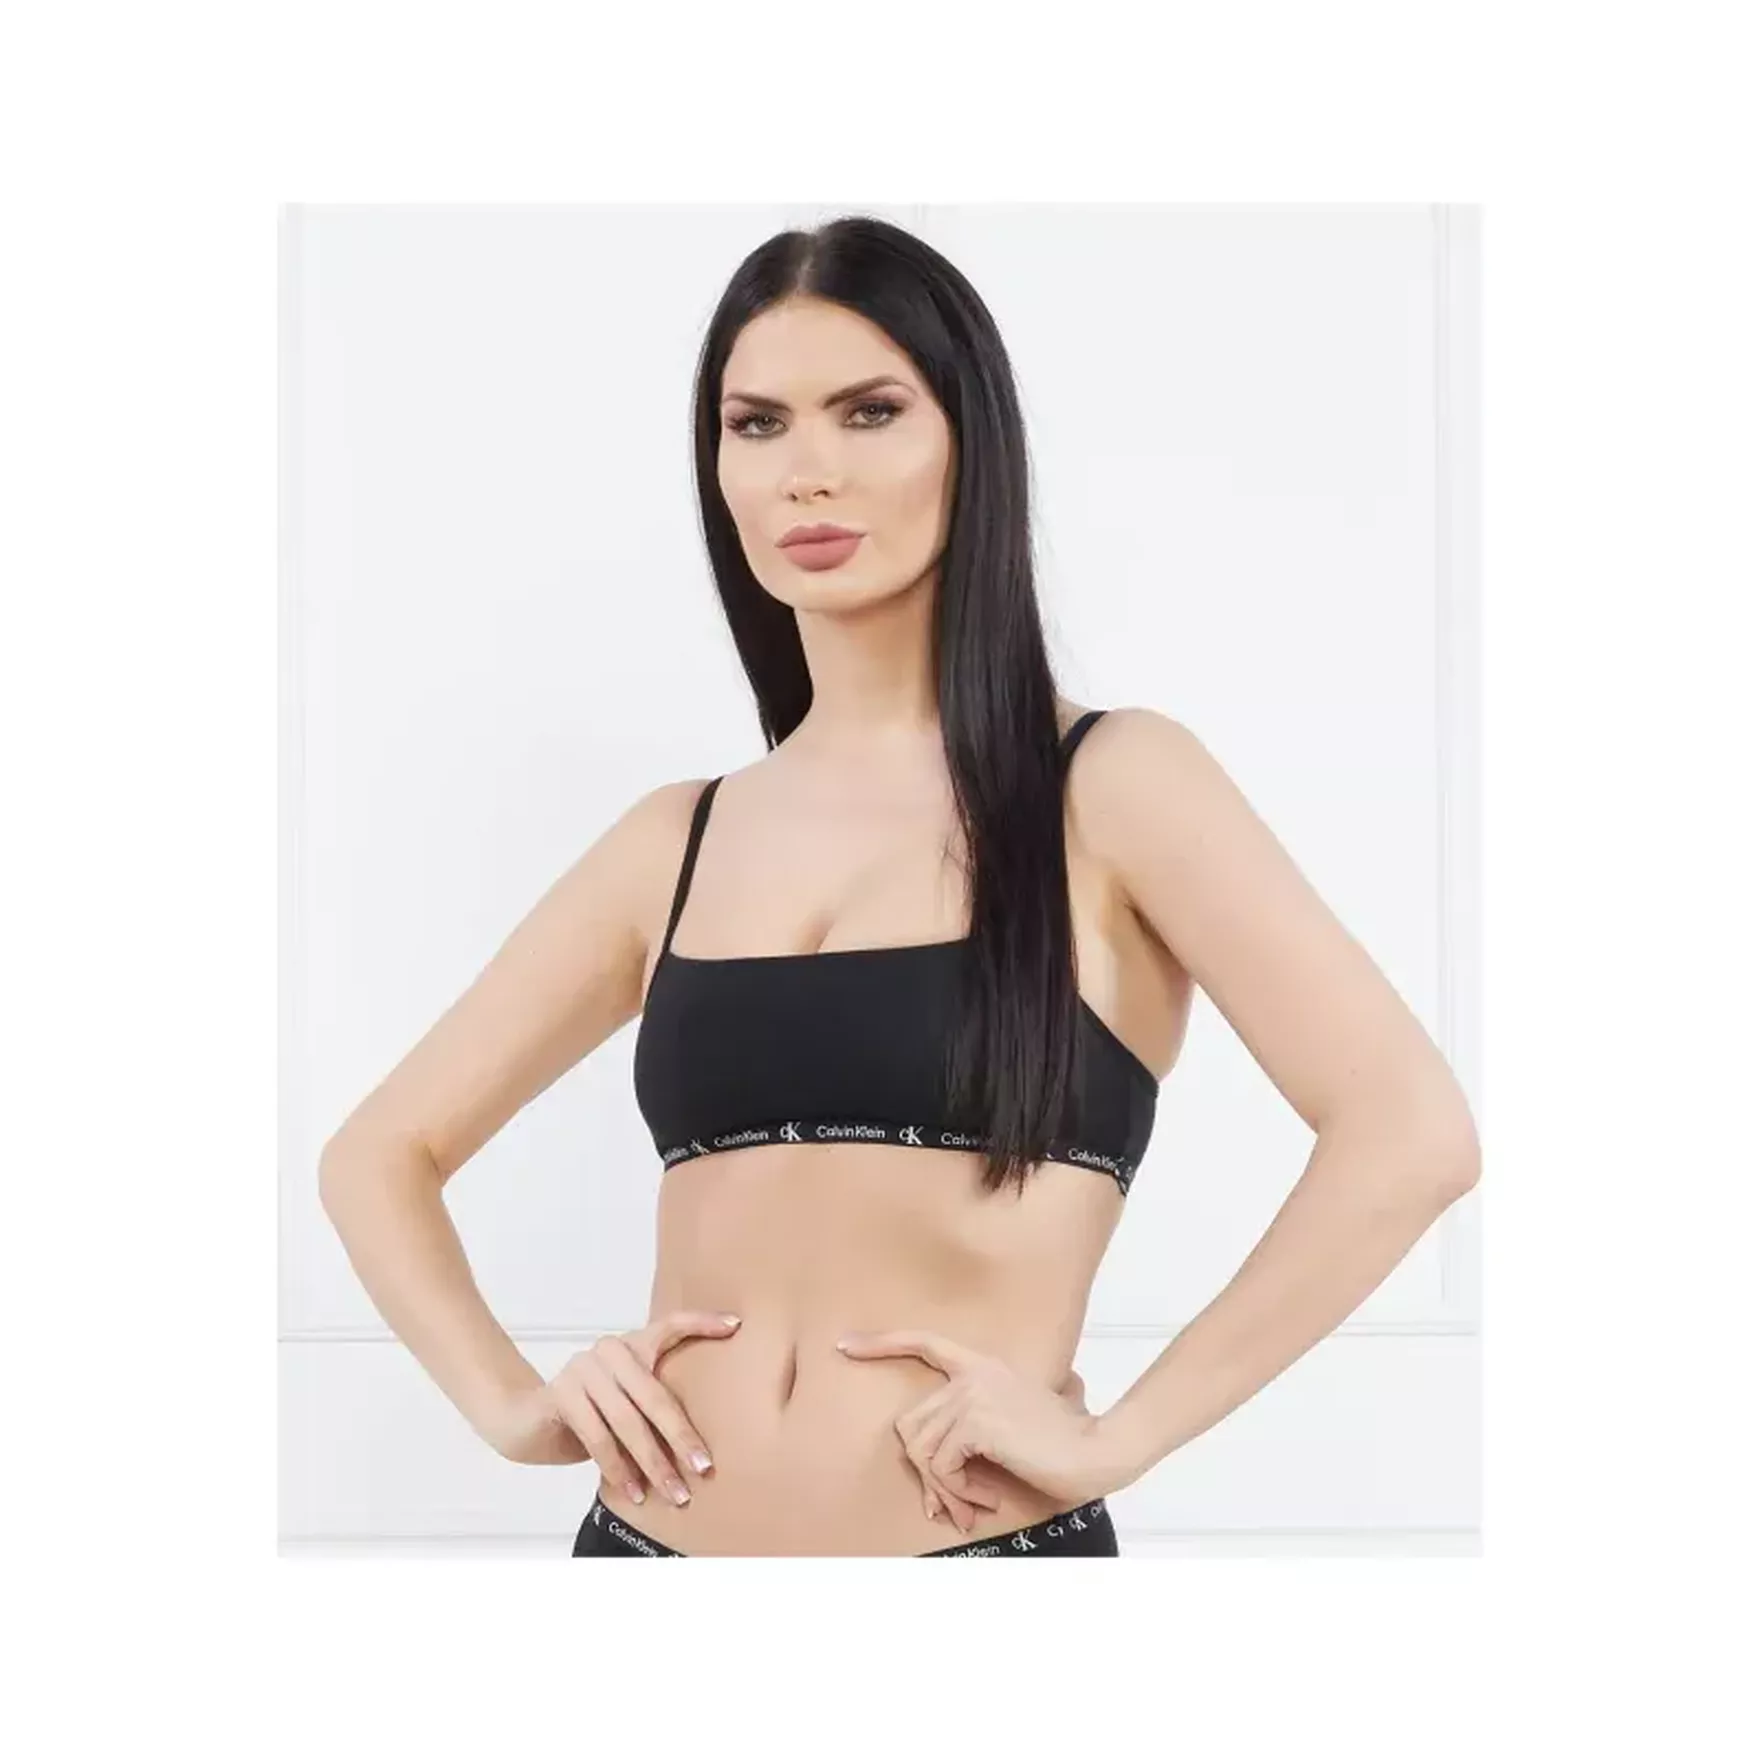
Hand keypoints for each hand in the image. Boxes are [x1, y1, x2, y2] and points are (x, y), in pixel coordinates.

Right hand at [484, 1311, 740, 1507]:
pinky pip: (597, 1436)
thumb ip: (653, 1402)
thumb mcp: (625, 1402)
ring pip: (627, 1421)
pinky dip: (618, 1468)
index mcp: (630, 1344)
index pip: (671, 1326)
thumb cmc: (586, 1413)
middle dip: (681, 1437)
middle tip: (703, 1468)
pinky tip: (634, 1492)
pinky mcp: (560, 1394)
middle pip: (655, 1395)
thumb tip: (704, 1435)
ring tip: (674, 1492)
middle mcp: (609, 1349)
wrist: (525, 1421)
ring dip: (652, 1463)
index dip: (703, 1323)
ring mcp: (582, 1369)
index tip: (736, 1326)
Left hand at [837, 1329, 1122, 1526]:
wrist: (1093, 1451)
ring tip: (972, 1506)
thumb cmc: (1059, 1444)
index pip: (924, 1342)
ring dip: (944, 1489)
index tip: (846, 1346)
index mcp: (981, 1366)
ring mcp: (971, 1395)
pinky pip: (940, 1465)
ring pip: (921, 1450)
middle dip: (925, 1473)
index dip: (882, 1344)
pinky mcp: (974, 1421)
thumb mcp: (1010, 1423)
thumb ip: (971, 1425)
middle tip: (951, 1506)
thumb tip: (930, 1468)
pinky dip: (957, 1491)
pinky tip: (984, 1498)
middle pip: (910, 1424)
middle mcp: (972, 1374)